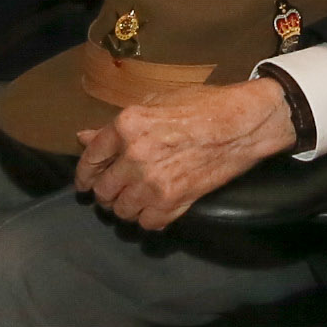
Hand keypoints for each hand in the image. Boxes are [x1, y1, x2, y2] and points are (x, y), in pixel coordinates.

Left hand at [73, 79, 296, 230]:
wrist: (242, 124)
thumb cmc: (202, 105)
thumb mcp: (154, 102)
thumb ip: (116, 125)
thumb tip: (84, 137)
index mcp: (127, 126)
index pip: (90, 159)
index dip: (84, 174)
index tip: (86, 182)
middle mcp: (135, 157)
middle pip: (103, 190)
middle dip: (106, 192)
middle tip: (114, 190)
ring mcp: (154, 183)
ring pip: (122, 210)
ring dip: (126, 206)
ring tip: (135, 198)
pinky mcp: (175, 201)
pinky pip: (148, 223)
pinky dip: (149, 218)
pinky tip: (154, 207)